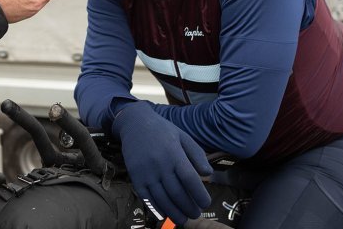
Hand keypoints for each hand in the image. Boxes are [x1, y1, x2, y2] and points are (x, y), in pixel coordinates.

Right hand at [112, 101, 211, 224]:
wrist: (134, 123)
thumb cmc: (162, 130)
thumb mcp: (183, 136)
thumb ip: (197, 154)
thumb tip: (208, 174)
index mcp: (174, 153)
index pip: (189, 179)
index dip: (199, 194)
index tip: (206, 203)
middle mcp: (160, 164)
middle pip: (177, 193)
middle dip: (189, 208)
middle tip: (196, 214)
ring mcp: (146, 172)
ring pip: (162, 199)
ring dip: (174, 213)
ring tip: (183, 219)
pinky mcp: (135, 177)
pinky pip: (147, 198)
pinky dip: (157, 209)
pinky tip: (165, 214)